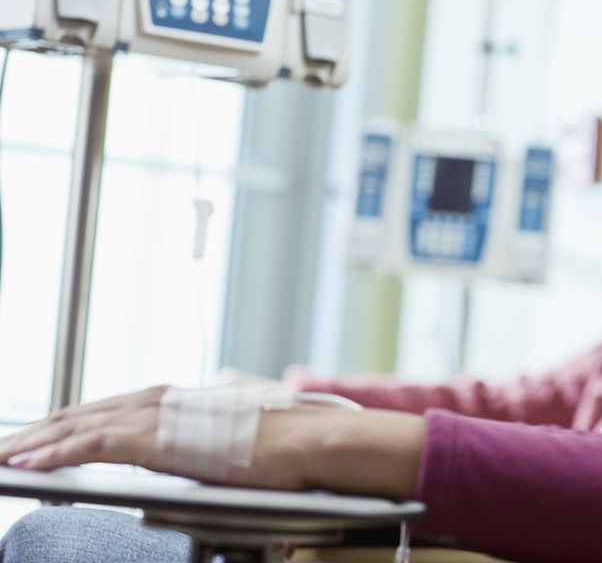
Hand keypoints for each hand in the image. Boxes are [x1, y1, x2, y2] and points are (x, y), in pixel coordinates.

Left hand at [0, 386, 427, 498]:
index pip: (107, 410)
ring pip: (80, 424)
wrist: (309, 440)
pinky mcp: (159, 439)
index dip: (68, 424)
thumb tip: (194, 445)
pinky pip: (94, 444)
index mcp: (176, 400)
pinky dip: (58, 451)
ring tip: (8, 455)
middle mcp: (162, 400)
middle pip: (84, 412)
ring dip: (38, 440)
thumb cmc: (283, 443)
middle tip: (9, 446)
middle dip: (41, 430)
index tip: (38, 437)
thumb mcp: (229, 436)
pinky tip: (32, 463)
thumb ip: (198, 437)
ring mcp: (159, 417)